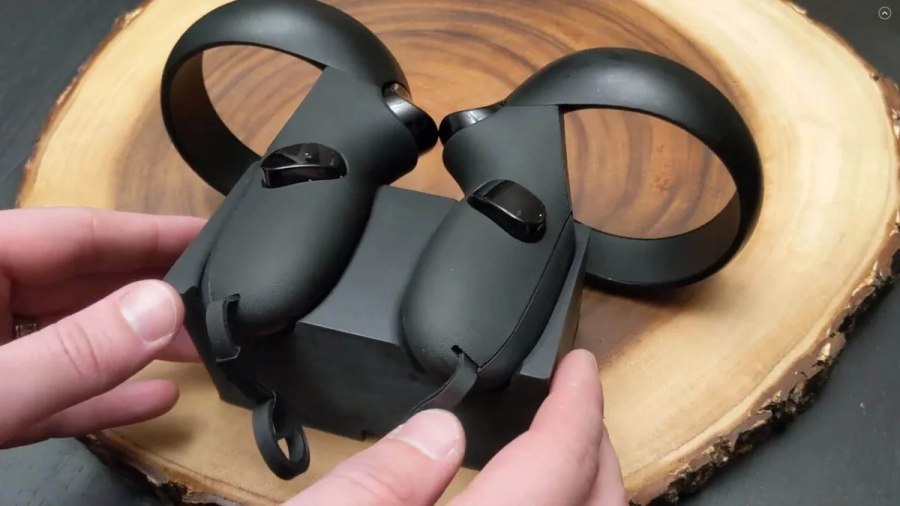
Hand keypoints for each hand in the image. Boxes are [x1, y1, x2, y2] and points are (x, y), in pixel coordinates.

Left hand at [0, 207, 203, 447]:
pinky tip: (156, 396)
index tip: (213, 236)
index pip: (77, 233)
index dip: (151, 234)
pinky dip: (103, 396)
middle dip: (154, 296)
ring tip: (204, 350)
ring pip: (74, 337)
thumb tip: (164, 308)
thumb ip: (75, 350)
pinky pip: (54, 390)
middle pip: (82, 282)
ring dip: (137, 347)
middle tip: (221, 302)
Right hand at [285, 350, 626, 505]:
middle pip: (599, 502)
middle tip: (578, 400)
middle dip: (599, 444)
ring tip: (564, 443)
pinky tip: (529, 498)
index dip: (579, 405)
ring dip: (589, 483)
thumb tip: (440, 429)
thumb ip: (380, 480)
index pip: (559, 463)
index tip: (581, 366)